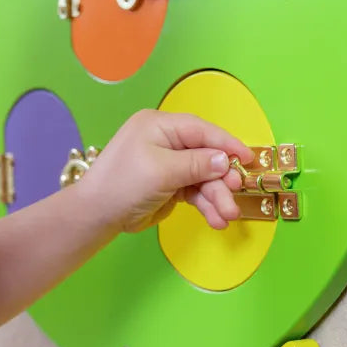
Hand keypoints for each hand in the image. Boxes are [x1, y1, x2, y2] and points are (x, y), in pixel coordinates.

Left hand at [79, 109, 254, 232]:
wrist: (97, 215)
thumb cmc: (124, 184)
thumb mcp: (162, 171)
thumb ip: (197, 164)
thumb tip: (226, 160)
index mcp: (160, 126)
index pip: (201, 130)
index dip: (227, 144)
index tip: (248, 159)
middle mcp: (166, 142)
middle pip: (205, 156)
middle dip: (221, 179)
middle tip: (235, 195)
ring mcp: (168, 164)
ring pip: (203, 178)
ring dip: (216, 197)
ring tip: (226, 217)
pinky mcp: (169, 185)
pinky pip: (194, 192)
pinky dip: (206, 205)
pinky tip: (215, 220)